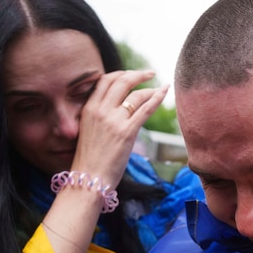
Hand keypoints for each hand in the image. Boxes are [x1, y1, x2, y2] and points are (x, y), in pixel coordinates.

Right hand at [71, 70, 166, 189]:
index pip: (105, 80)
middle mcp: (100, 110)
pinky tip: (164, 91)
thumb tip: (118, 107)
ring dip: (150, 88)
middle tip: (150, 73)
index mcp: (88, 108)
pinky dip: (157, 97)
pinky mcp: (127, 132)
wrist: (88, 179)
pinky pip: (146, 109)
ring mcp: (114, 121)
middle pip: (121, 81)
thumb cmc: (89, 159)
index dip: (121, 73)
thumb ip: (100, 115)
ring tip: (159, 88)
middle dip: (138, 74)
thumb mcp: (88, 130)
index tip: (131, 74)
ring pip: (136, 94)